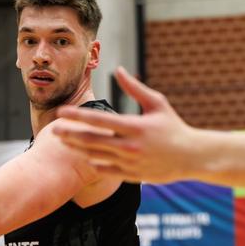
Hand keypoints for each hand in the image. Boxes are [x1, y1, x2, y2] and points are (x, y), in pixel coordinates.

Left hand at [54, 67, 196, 183]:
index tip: (61, 111)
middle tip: (53, 129)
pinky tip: (82, 156)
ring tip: (63, 141)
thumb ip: (134, 88)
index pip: (98, 120)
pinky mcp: (131, 175)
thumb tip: (118, 69)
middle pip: (91, 140)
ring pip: (95, 156)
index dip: (77, 115)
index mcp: (134, 126)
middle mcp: (129, 146)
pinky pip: (105, 170)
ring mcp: (129, 163)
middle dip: (69, 134)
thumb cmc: (173, 126)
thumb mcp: (157, 103)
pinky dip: (92, 163)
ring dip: (77, 148)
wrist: (191, 156)